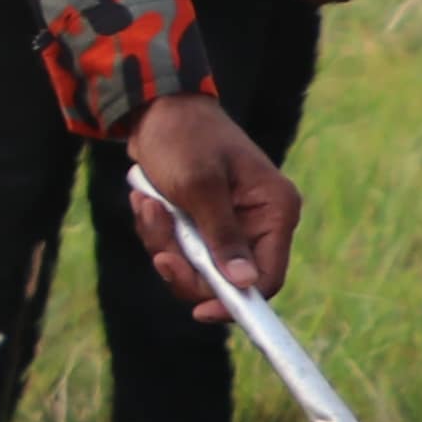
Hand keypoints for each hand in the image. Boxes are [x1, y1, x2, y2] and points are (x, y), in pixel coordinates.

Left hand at [123, 94, 299, 316]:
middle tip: (158, 251)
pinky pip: (178, 249)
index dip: (236, 301)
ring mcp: (229, 223)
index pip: (268, 277)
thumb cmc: (184, 139)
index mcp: (275, 210)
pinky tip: (146, 201)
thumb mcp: (200, 187)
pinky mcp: (201, 222)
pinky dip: (156, 232)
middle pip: (226, 279)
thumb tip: (245, 284)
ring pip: (195, 267)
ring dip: (163, 245)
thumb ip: (222, 236)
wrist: (156, 110)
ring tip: (148, 206)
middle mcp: (259, 221)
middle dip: (185, 267)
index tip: (199, 311)